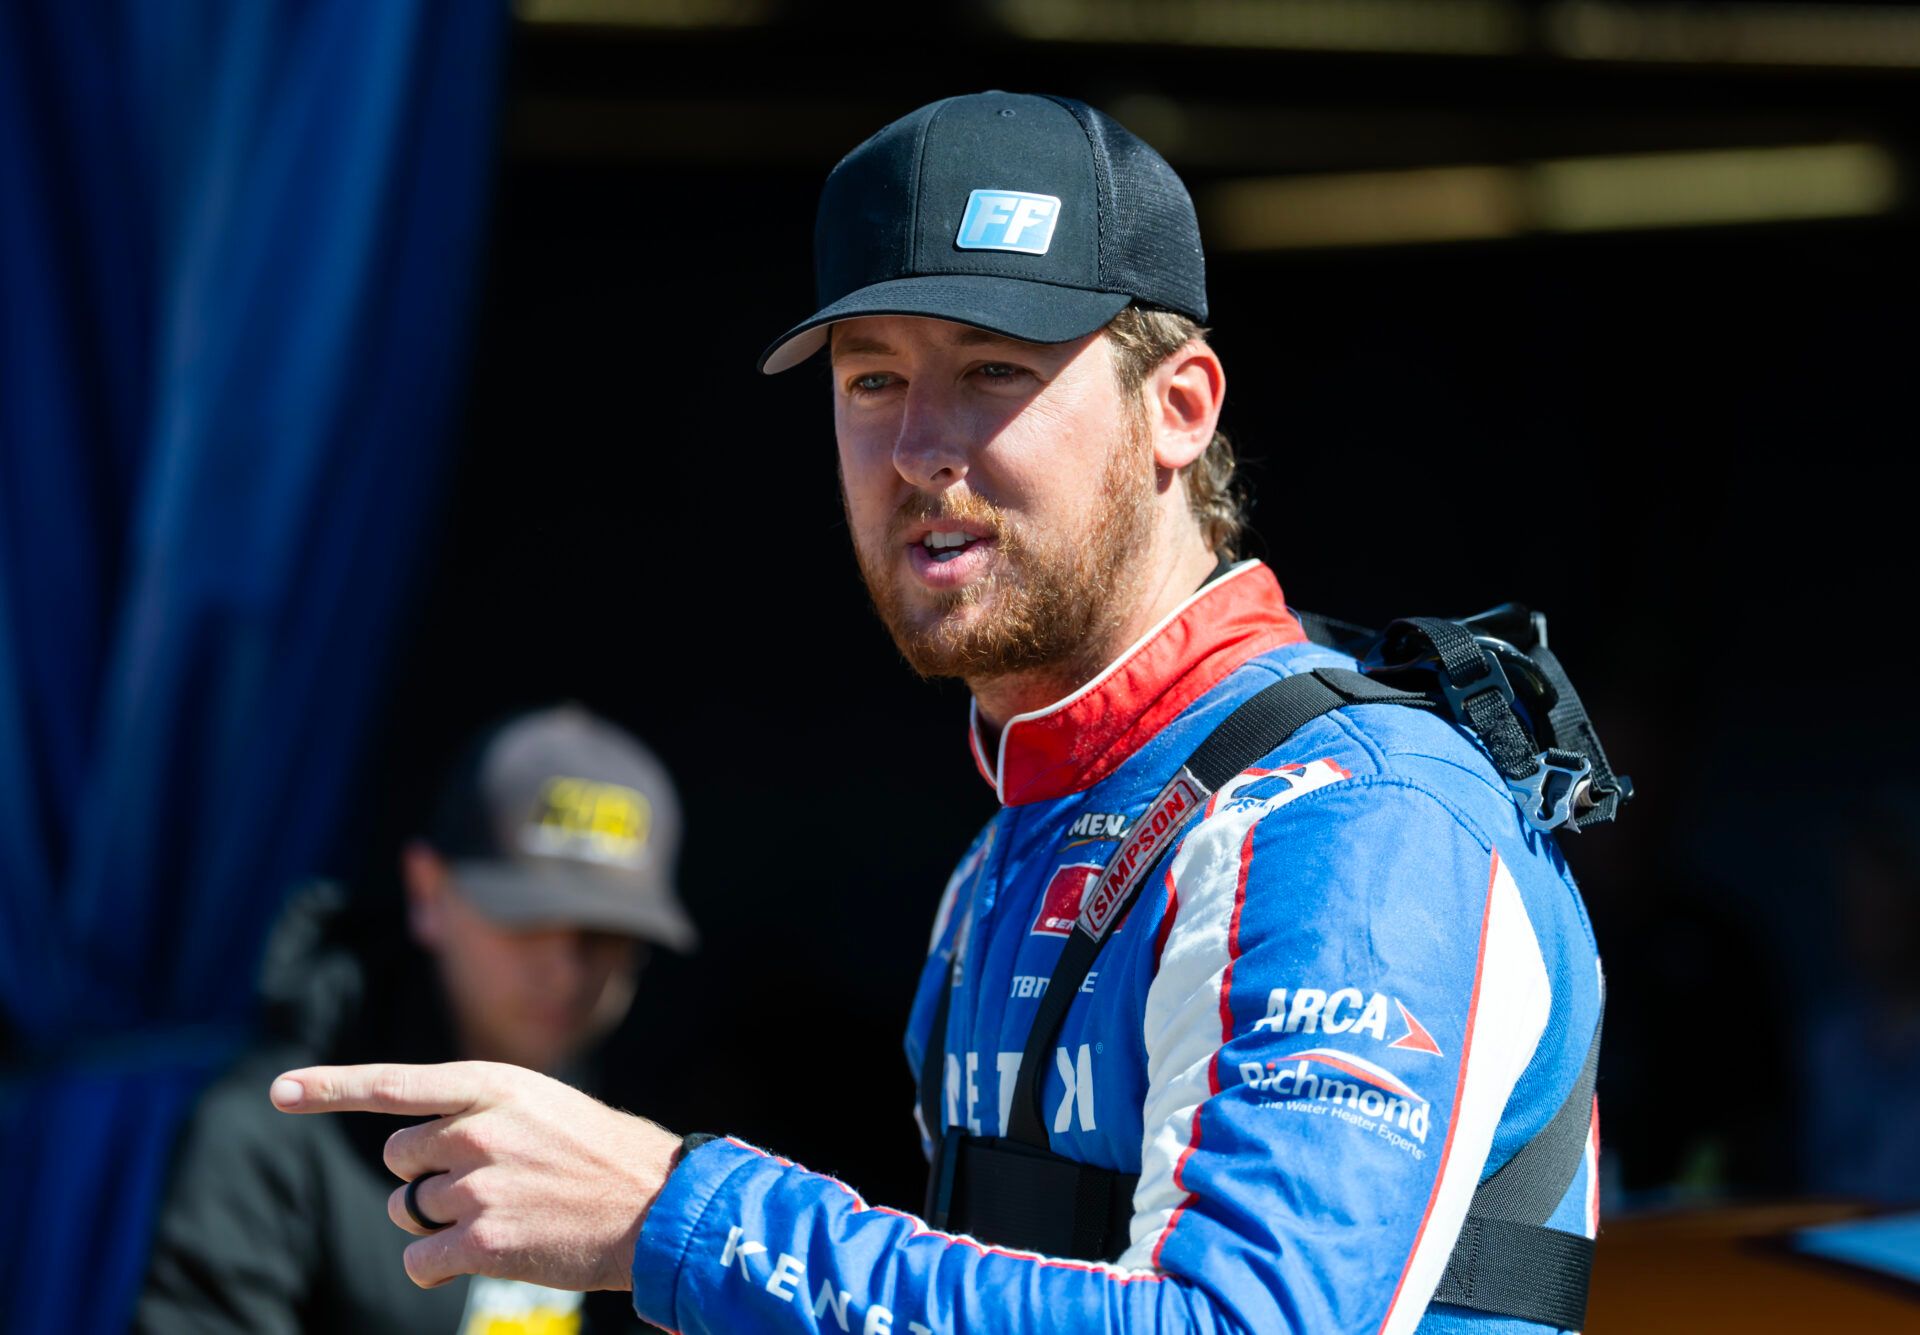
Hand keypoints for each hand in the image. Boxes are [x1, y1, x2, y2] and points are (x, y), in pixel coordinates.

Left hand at [270, 1061, 679, 1291]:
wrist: (658, 1205)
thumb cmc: (601, 1155)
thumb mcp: (541, 1105)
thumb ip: (478, 1112)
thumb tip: (412, 1146)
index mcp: (495, 1085)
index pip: (394, 1084)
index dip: (330, 1088)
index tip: (279, 1091)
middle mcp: (479, 1130)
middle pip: (398, 1157)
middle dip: (425, 1173)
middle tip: (482, 1183)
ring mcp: (480, 1187)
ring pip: (407, 1209)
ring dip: (435, 1220)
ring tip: (498, 1218)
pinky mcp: (484, 1243)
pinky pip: (420, 1258)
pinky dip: (437, 1264)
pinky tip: (481, 1256)